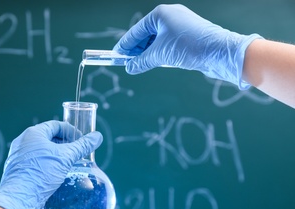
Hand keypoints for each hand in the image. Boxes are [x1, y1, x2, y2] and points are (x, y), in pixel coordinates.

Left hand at [0, 120, 102, 208]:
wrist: (20, 198)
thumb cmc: (41, 173)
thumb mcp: (66, 158)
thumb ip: (82, 146)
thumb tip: (97, 137)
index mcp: (33, 133)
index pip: (56, 125)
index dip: (71, 130)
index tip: (80, 140)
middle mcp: (23, 141)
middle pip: (48, 137)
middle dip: (64, 143)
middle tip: (76, 152)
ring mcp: (18, 155)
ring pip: (41, 150)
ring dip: (55, 154)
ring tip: (67, 163)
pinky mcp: (17, 168)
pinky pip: (34, 161)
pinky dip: (46, 164)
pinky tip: (54, 174)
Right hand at [113, 4, 261, 88]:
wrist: (220, 52)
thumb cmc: (189, 47)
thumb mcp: (160, 55)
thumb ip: (141, 61)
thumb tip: (130, 67)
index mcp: (161, 14)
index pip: (136, 31)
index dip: (125, 45)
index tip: (116, 55)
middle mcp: (170, 16)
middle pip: (146, 34)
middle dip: (136, 49)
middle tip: (126, 62)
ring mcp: (180, 25)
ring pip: (157, 40)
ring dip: (147, 52)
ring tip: (139, 64)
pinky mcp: (188, 35)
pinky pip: (167, 43)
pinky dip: (159, 52)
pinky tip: (154, 61)